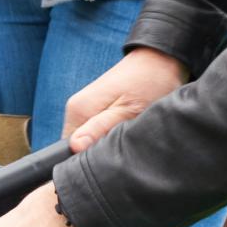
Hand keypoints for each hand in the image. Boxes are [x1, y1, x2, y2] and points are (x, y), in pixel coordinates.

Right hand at [63, 48, 189, 151]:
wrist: (158, 61)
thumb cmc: (147, 83)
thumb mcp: (128, 110)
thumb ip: (101, 128)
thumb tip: (75, 147)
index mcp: (78, 110)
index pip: (68, 151)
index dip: (86, 163)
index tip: (109, 165)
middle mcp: (77, 111)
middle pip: (78, 148)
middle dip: (98, 156)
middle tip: (124, 154)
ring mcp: (86, 110)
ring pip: (90, 142)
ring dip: (107, 147)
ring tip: (129, 143)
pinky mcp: (97, 111)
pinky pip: (98, 134)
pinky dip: (112, 139)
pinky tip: (128, 137)